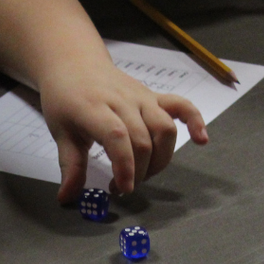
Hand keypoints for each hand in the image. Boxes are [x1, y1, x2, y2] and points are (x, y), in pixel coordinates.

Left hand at [38, 54, 208, 201]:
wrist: (76, 64)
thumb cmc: (66, 101)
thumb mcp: (61, 133)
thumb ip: (70, 166)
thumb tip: (67, 198)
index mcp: (95, 108)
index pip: (118, 136)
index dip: (124, 165)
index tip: (122, 188)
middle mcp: (123, 100)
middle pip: (144, 138)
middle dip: (139, 171)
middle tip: (123, 188)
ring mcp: (142, 97)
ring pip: (164, 128)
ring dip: (160, 158)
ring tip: (144, 174)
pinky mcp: (154, 97)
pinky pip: (181, 106)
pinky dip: (195, 121)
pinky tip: (202, 140)